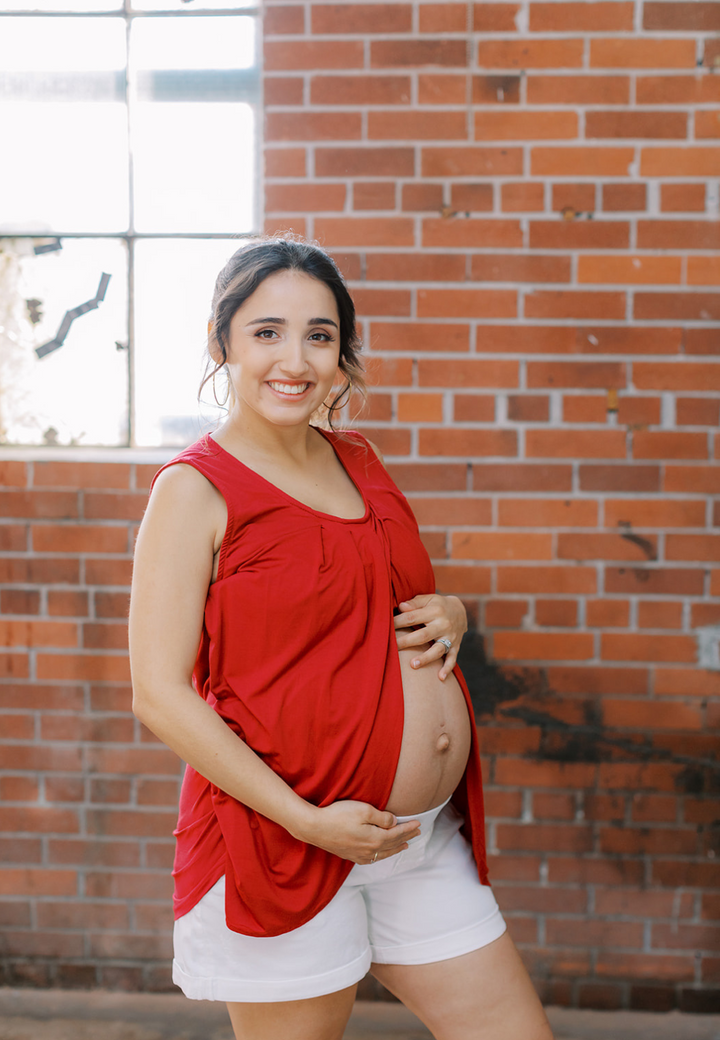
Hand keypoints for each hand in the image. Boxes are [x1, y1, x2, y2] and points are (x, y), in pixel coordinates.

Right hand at [296, 800, 419, 863]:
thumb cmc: (338, 815)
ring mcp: (359, 855)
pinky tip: (381, 854)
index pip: (397, 833)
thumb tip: (394, 822)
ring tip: (404, 846)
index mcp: (376, 839)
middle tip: (417, 833)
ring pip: (384, 853)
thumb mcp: (363, 810)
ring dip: (396, 848)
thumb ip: (382, 817)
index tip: (419, 823)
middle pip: (393, 844)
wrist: (314, 828)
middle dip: (406, 837)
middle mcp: (370, 850)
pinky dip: (382, 855)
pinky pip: (372, 858)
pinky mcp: (350, 855)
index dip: (409, 828)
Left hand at [394, 593, 466, 680]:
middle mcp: (443, 625)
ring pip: (438, 649)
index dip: (398, 622)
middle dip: (407, 642)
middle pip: (423, 635)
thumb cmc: (438, 605)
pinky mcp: (455, 647)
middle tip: (393, 647)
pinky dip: (447, 668)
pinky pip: (452, 659)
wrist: (461, 611)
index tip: (386, 626)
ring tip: (413, 665)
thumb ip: (415, 603)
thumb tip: (401, 606)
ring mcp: (450, 637)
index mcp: (435, 611)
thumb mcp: (429, 599)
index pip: (413, 617)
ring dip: (426, 658)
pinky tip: (440, 677)